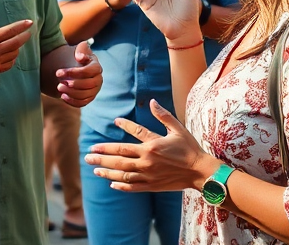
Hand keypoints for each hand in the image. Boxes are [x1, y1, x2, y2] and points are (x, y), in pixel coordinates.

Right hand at [0, 0, 32, 81]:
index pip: (9, 31)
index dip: (21, 26)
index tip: (29, 22)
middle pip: (15, 43)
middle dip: (24, 36)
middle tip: (28, 32)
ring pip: (14, 54)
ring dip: (18, 47)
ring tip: (17, 42)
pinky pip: (9, 65)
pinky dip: (13, 58)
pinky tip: (11, 53)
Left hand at [56, 41, 102, 106]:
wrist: (80, 65)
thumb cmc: (80, 56)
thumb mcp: (81, 49)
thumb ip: (81, 49)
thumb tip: (79, 57)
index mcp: (97, 67)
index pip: (89, 71)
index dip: (74, 72)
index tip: (58, 72)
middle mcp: (98, 79)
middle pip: (88, 84)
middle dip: (73, 84)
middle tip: (60, 83)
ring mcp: (95, 90)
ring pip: (85, 95)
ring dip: (71, 93)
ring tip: (59, 88)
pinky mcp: (89, 98)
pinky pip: (83, 103)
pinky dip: (73, 101)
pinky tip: (63, 96)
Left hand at [85, 99, 218, 193]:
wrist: (200, 172)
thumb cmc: (190, 149)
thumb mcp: (178, 129)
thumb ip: (163, 116)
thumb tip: (151, 101)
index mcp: (153, 145)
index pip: (134, 133)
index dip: (124, 125)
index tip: (114, 122)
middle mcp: (148, 160)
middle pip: (120, 158)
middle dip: (102, 155)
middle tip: (88, 154)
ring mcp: (148, 175)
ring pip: (122, 173)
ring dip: (107, 171)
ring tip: (95, 168)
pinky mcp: (152, 186)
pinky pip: (132, 187)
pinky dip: (121, 185)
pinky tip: (111, 183)